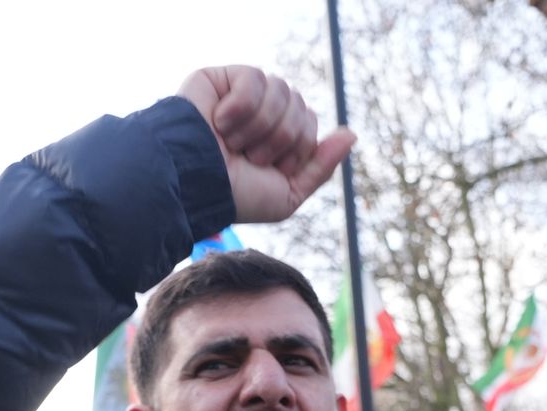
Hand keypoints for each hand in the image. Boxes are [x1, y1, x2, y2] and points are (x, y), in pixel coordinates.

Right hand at [178, 67, 354, 223]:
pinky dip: (241, 108)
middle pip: (300, 105)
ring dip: (260, 127)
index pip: (310, 123)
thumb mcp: (287, 195)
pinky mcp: (222, 78)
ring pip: (281, 90)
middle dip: (280, 139)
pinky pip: (255, 78)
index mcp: (278, 137)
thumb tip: (351, 133)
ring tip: (232, 143)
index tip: (269, 169)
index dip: (297, 149)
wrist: (195, 186)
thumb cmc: (234, 196)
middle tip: (249, 157)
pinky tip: (221, 122)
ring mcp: (242, 94)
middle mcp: (262, 113)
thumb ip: (320, 166)